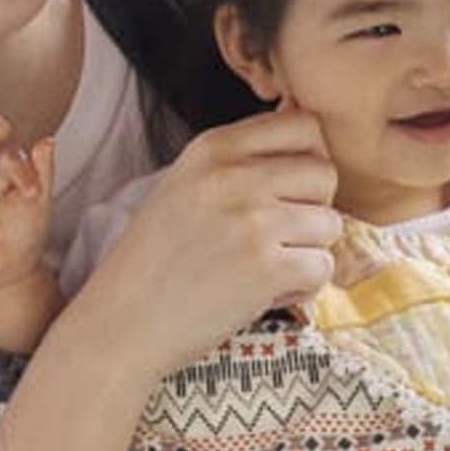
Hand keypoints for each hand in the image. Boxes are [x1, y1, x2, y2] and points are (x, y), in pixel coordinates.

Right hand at [52, 104, 342, 377]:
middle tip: (277, 237)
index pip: (304, 125)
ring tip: (265, 269)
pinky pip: (322, 267)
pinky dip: (302, 288)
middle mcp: (232, 175)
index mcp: (212, 147)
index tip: (287, 192)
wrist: (119, 324)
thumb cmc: (154, 261)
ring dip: (308, 252)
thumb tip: (312, 140)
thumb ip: (240, 162)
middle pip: (325, 173)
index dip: (309, 162)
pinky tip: (264, 293)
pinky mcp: (265, 267)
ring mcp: (251, 220)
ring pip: (330, 223)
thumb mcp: (185, 185)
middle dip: (313, 209)